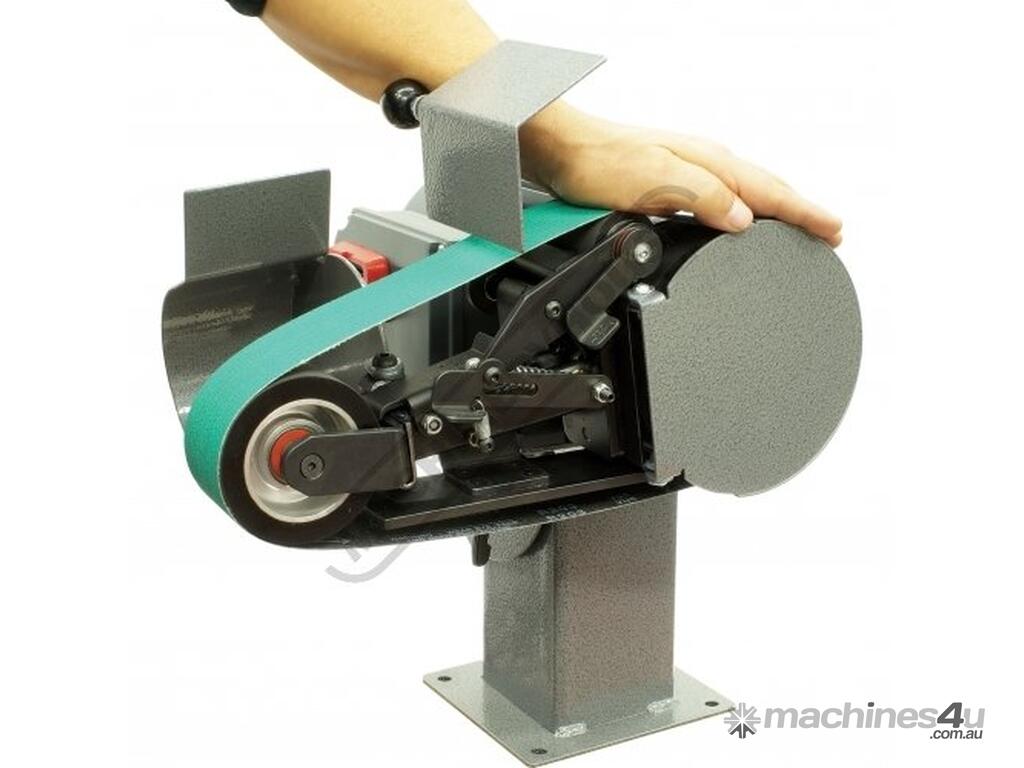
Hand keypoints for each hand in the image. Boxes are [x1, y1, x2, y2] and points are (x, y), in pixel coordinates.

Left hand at [520, 104, 842, 246]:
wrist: (560, 149)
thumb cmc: (598, 160)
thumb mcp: (656, 181)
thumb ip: (703, 198)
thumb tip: (743, 221)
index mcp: (708, 163)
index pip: (770, 192)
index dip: (805, 213)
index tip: (833, 230)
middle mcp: (703, 163)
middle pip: (765, 190)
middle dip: (801, 211)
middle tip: (830, 231)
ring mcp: (687, 172)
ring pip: (745, 193)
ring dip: (774, 211)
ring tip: (797, 227)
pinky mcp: (668, 184)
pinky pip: (721, 198)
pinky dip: (741, 212)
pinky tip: (738, 222)